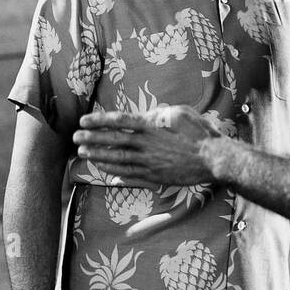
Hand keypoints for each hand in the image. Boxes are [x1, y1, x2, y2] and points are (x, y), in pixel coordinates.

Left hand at [74, 107, 220, 185]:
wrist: (214, 159)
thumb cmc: (200, 133)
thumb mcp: (180, 113)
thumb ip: (159, 114)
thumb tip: (145, 116)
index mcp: (152, 126)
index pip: (119, 121)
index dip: (99, 120)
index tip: (84, 120)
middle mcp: (147, 144)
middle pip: (113, 140)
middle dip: (92, 138)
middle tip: (75, 138)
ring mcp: (149, 162)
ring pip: (117, 158)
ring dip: (98, 155)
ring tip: (83, 152)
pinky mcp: (154, 176)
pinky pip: (128, 174)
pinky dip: (113, 171)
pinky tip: (102, 168)